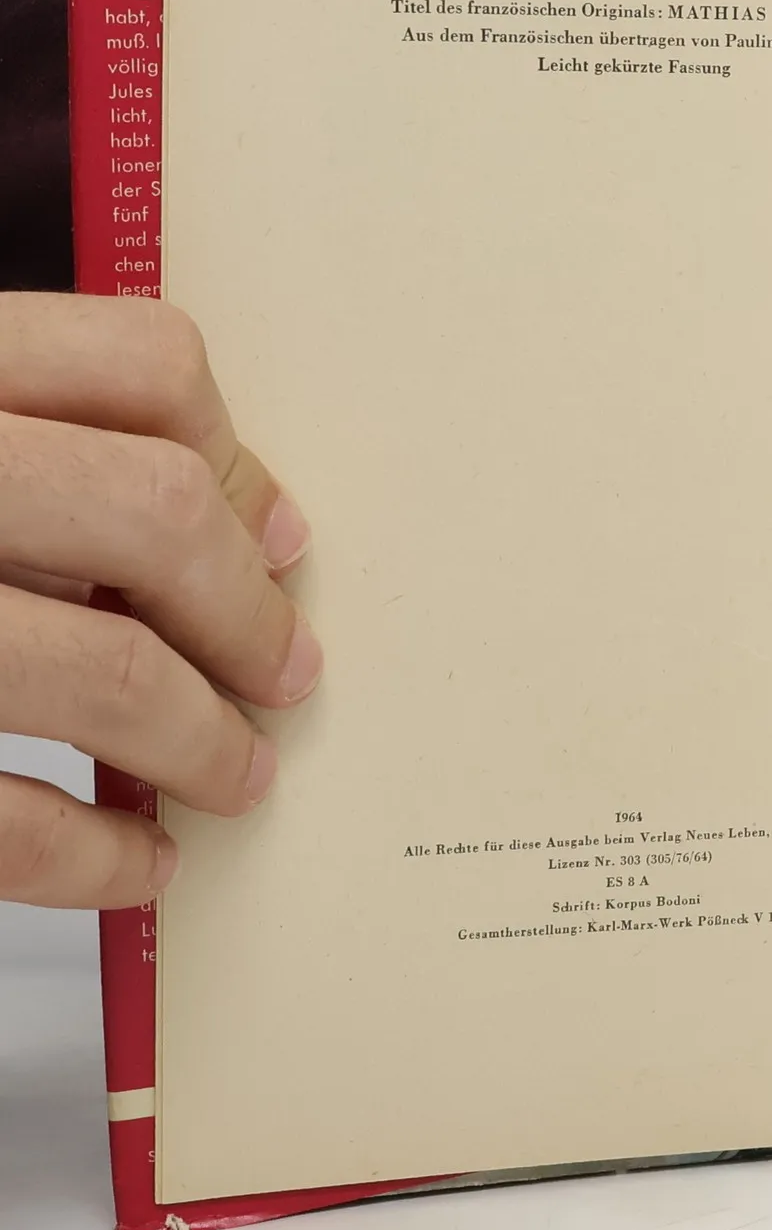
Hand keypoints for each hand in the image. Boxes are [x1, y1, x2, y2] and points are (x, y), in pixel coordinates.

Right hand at [0, 294, 318, 908]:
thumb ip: (33, 445)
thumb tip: (254, 528)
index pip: (141, 362)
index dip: (237, 460)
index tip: (280, 542)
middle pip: (151, 512)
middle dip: (246, 614)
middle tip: (285, 675)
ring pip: (100, 667)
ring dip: (199, 741)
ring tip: (232, 777)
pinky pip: (4, 818)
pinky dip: (96, 857)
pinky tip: (135, 866)